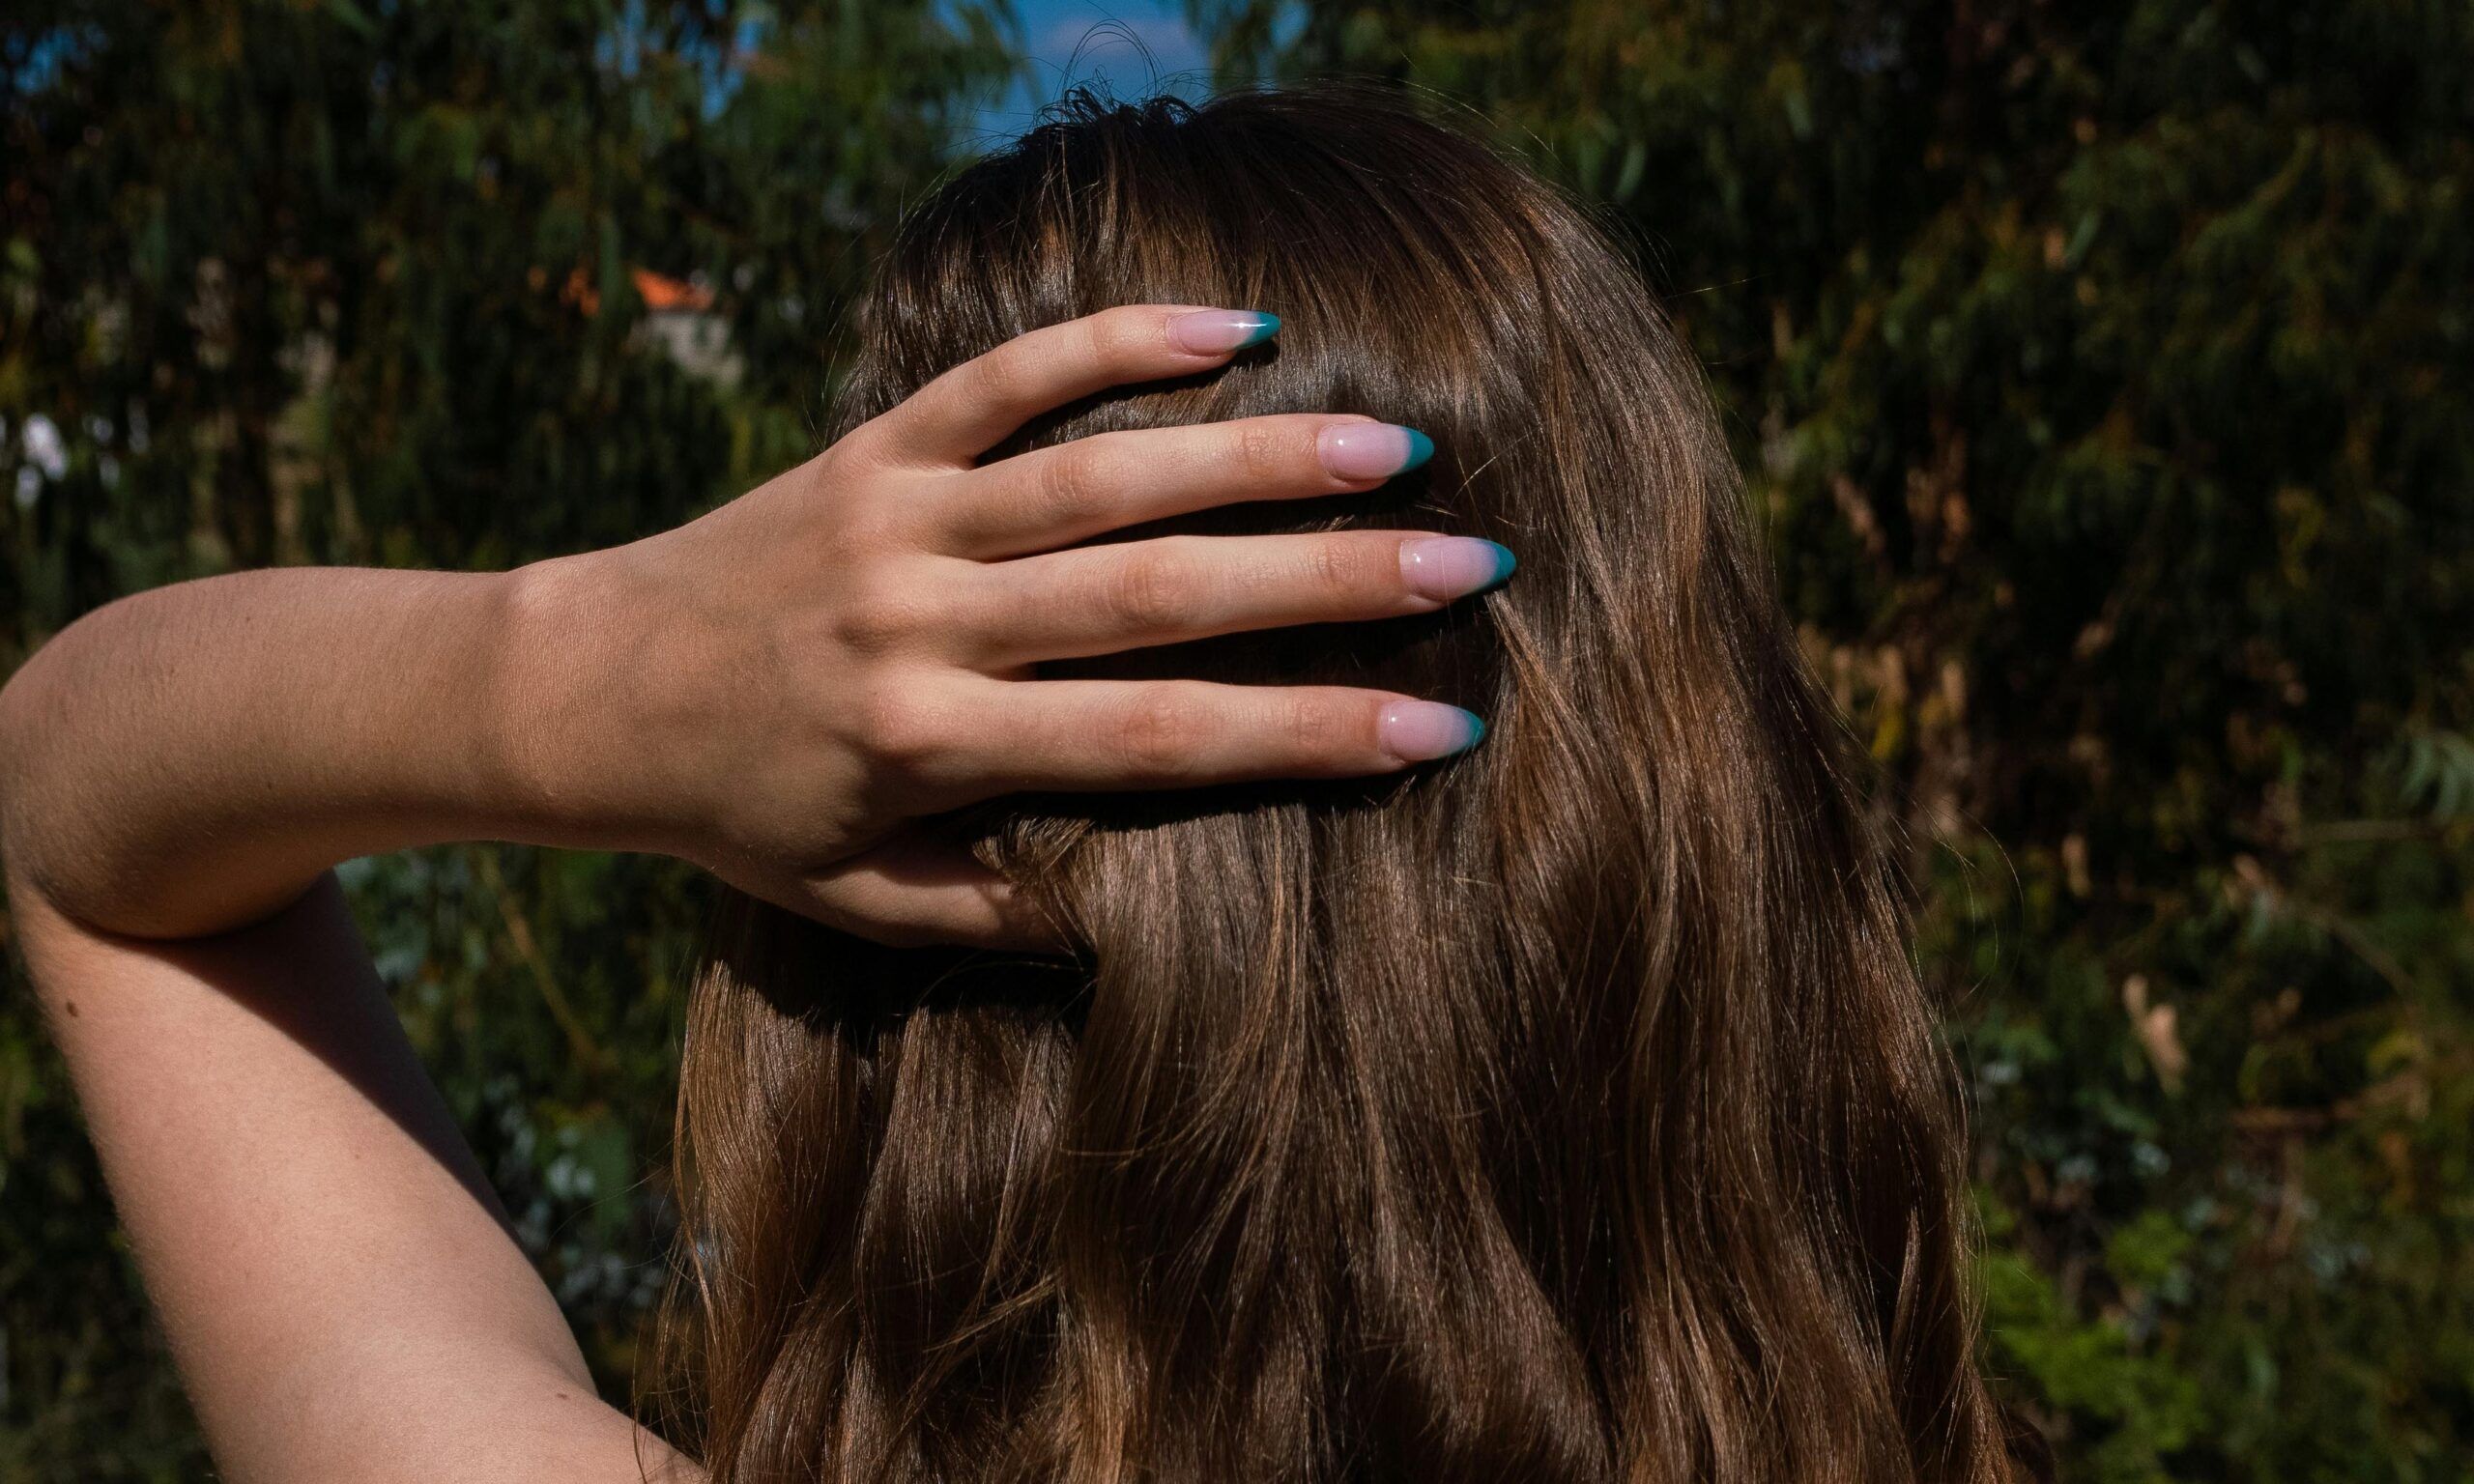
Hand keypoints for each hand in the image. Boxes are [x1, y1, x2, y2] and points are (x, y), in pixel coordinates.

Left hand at [536, 304, 1510, 949]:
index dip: (1309, 734)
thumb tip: (1143, 920)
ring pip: (1103, 472)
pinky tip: (1233, 323)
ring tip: (1392, 439)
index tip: (1441, 726)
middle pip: (1160, 593)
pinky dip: (1117, 340)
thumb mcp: (856, 900)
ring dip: (1256, 451)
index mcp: (935, 747)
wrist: (578, 691)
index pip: (1159, 742)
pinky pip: (1007, 377)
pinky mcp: (871, 444)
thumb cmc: (739, 811)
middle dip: (1329, 579)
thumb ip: (997, 914)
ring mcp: (900, 517)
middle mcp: (926, 622)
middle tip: (1471, 559)